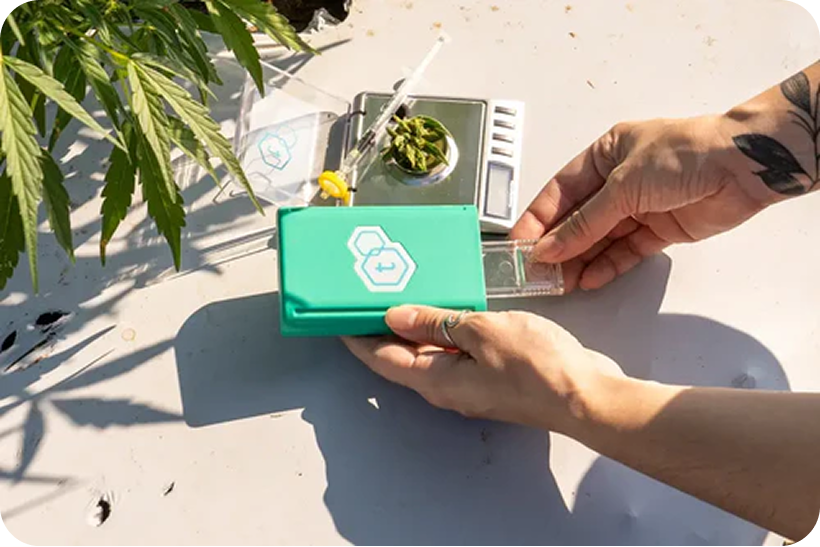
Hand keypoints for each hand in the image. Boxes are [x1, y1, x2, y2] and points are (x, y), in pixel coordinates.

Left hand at [341, 305, 622, 433]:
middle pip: (401, 359)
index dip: (356, 339)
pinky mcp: (492, 377)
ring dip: (412, 329)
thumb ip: (436, 322)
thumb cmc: (536, 365)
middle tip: (366, 297)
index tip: (335, 319)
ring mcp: (471, 384)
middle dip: (380, 331)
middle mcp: (447, 388)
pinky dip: (442, 331)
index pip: (381, 360)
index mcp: (436, 380)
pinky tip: (447, 308)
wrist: (587, 396)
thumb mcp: (481, 332)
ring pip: (428, 356)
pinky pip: (455, 353)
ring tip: (402, 294)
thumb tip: (394, 317)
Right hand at [511, 115, 768, 291]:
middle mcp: (618, 181)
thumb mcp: (622, 186)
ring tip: (560, 282)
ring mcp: (639, 206)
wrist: (743, 168)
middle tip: (537, 272)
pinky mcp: (659, 230)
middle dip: (558, 246)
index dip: (537, 220)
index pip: (559, 192)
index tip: (518, 245)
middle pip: (578, 219)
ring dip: (580, 260)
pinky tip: (589, 279)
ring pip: (600, 239)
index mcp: (604, 155)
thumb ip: (584, 223)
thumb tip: (549, 248)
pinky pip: (625, 251)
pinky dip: (608, 265)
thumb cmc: (684, 156)